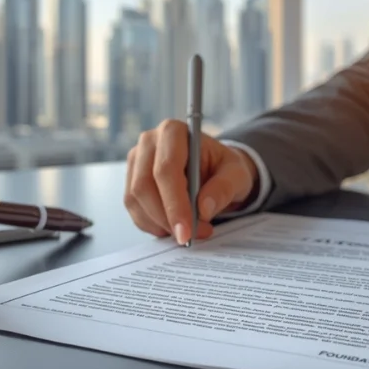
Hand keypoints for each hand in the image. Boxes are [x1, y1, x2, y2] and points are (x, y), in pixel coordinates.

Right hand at [124, 119, 259, 243]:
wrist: (213, 169)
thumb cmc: (223, 167)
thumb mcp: (237, 174)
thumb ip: (224, 188)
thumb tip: (203, 209)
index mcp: (174, 131)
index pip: (167, 169)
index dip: (174, 203)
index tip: (186, 232)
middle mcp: (149, 142)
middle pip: (144, 186)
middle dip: (165, 218)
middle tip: (188, 237)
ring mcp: (136, 161)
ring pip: (135, 200)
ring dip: (159, 224)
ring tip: (187, 232)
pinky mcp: (131, 180)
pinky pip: (134, 209)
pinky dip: (152, 225)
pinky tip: (172, 228)